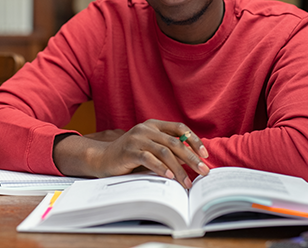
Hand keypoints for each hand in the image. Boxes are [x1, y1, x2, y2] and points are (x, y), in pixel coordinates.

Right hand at [54, 119, 208, 188]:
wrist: (103, 158)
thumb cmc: (130, 156)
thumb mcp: (150, 149)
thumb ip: (167, 150)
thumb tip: (192, 161)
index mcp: (153, 125)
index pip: (179, 128)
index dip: (194, 140)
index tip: (205, 154)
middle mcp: (146, 129)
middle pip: (175, 142)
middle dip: (192, 158)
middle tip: (203, 171)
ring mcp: (137, 138)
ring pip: (164, 152)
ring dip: (179, 168)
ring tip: (187, 182)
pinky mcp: (129, 151)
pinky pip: (149, 158)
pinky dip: (161, 168)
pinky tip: (169, 176)